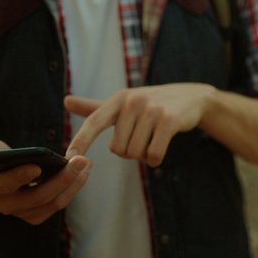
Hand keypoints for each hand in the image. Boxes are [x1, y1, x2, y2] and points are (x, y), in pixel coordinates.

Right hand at [0, 121, 91, 224]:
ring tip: (88, 163)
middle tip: (82, 159)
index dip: (20, 176)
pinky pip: (58, 205)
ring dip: (74, 184)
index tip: (38, 165)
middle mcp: (7, 205)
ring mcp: (23, 213)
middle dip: (63, 178)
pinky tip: (83, 173)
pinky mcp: (36, 215)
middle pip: (39, 196)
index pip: (5, 184)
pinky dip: (73, 190)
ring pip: (54, 202)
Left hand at [65, 83, 216, 166]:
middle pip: (118, 149)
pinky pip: (154, 155)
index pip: (94, 122)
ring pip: (136, 153)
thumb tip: (66, 101)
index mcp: (119, 98)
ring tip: (153, 140)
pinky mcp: (169, 121)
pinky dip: (156, 160)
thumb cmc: (152, 103)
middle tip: (142, 138)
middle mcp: (133, 101)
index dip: (81, 140)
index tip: (69, 158)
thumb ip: (96, 107)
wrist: (191, 98)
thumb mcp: (124, 103)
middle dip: (129, 152)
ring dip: (144, 156)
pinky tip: (160, 150)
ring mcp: (152, 110)